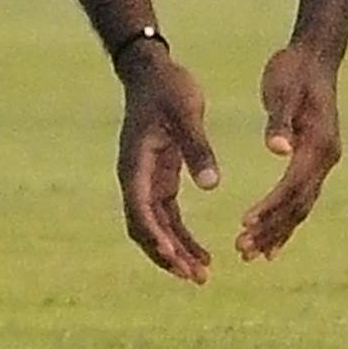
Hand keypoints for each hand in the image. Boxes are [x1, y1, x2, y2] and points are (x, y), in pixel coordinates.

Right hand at [115, 46, 220, 283]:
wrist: (152, 71)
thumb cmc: (167, 88)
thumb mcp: (185, 113)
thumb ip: (197, 147)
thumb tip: (212, 185)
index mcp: (135, 164)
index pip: (141, 211)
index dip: (157, 238)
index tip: (176, 258)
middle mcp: (135, 178)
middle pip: (144, 229)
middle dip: (167, 255)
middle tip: (196, 277)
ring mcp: (146, 180)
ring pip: (156, 228)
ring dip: (175, 252)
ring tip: (202, 274)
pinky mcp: (160, 178)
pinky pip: (167, 216)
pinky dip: (181, 236)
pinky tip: (202, 253)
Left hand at [234, 41, 342, 260]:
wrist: (314, 57)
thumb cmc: (293, 71)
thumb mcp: (282, 90)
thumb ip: (279, 120)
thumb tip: (277, 149)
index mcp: (319, 144)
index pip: (293, 185)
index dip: (270, 207)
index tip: (245, 223)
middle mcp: (326, 158)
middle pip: (299, 205)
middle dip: (271, 229)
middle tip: (243, 249)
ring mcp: (323, 161)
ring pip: (301, 207)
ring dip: (277, 232)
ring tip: (251, 253)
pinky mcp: (314, 160)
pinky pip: (302, 199)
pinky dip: (286, 222)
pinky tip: (271, 241)